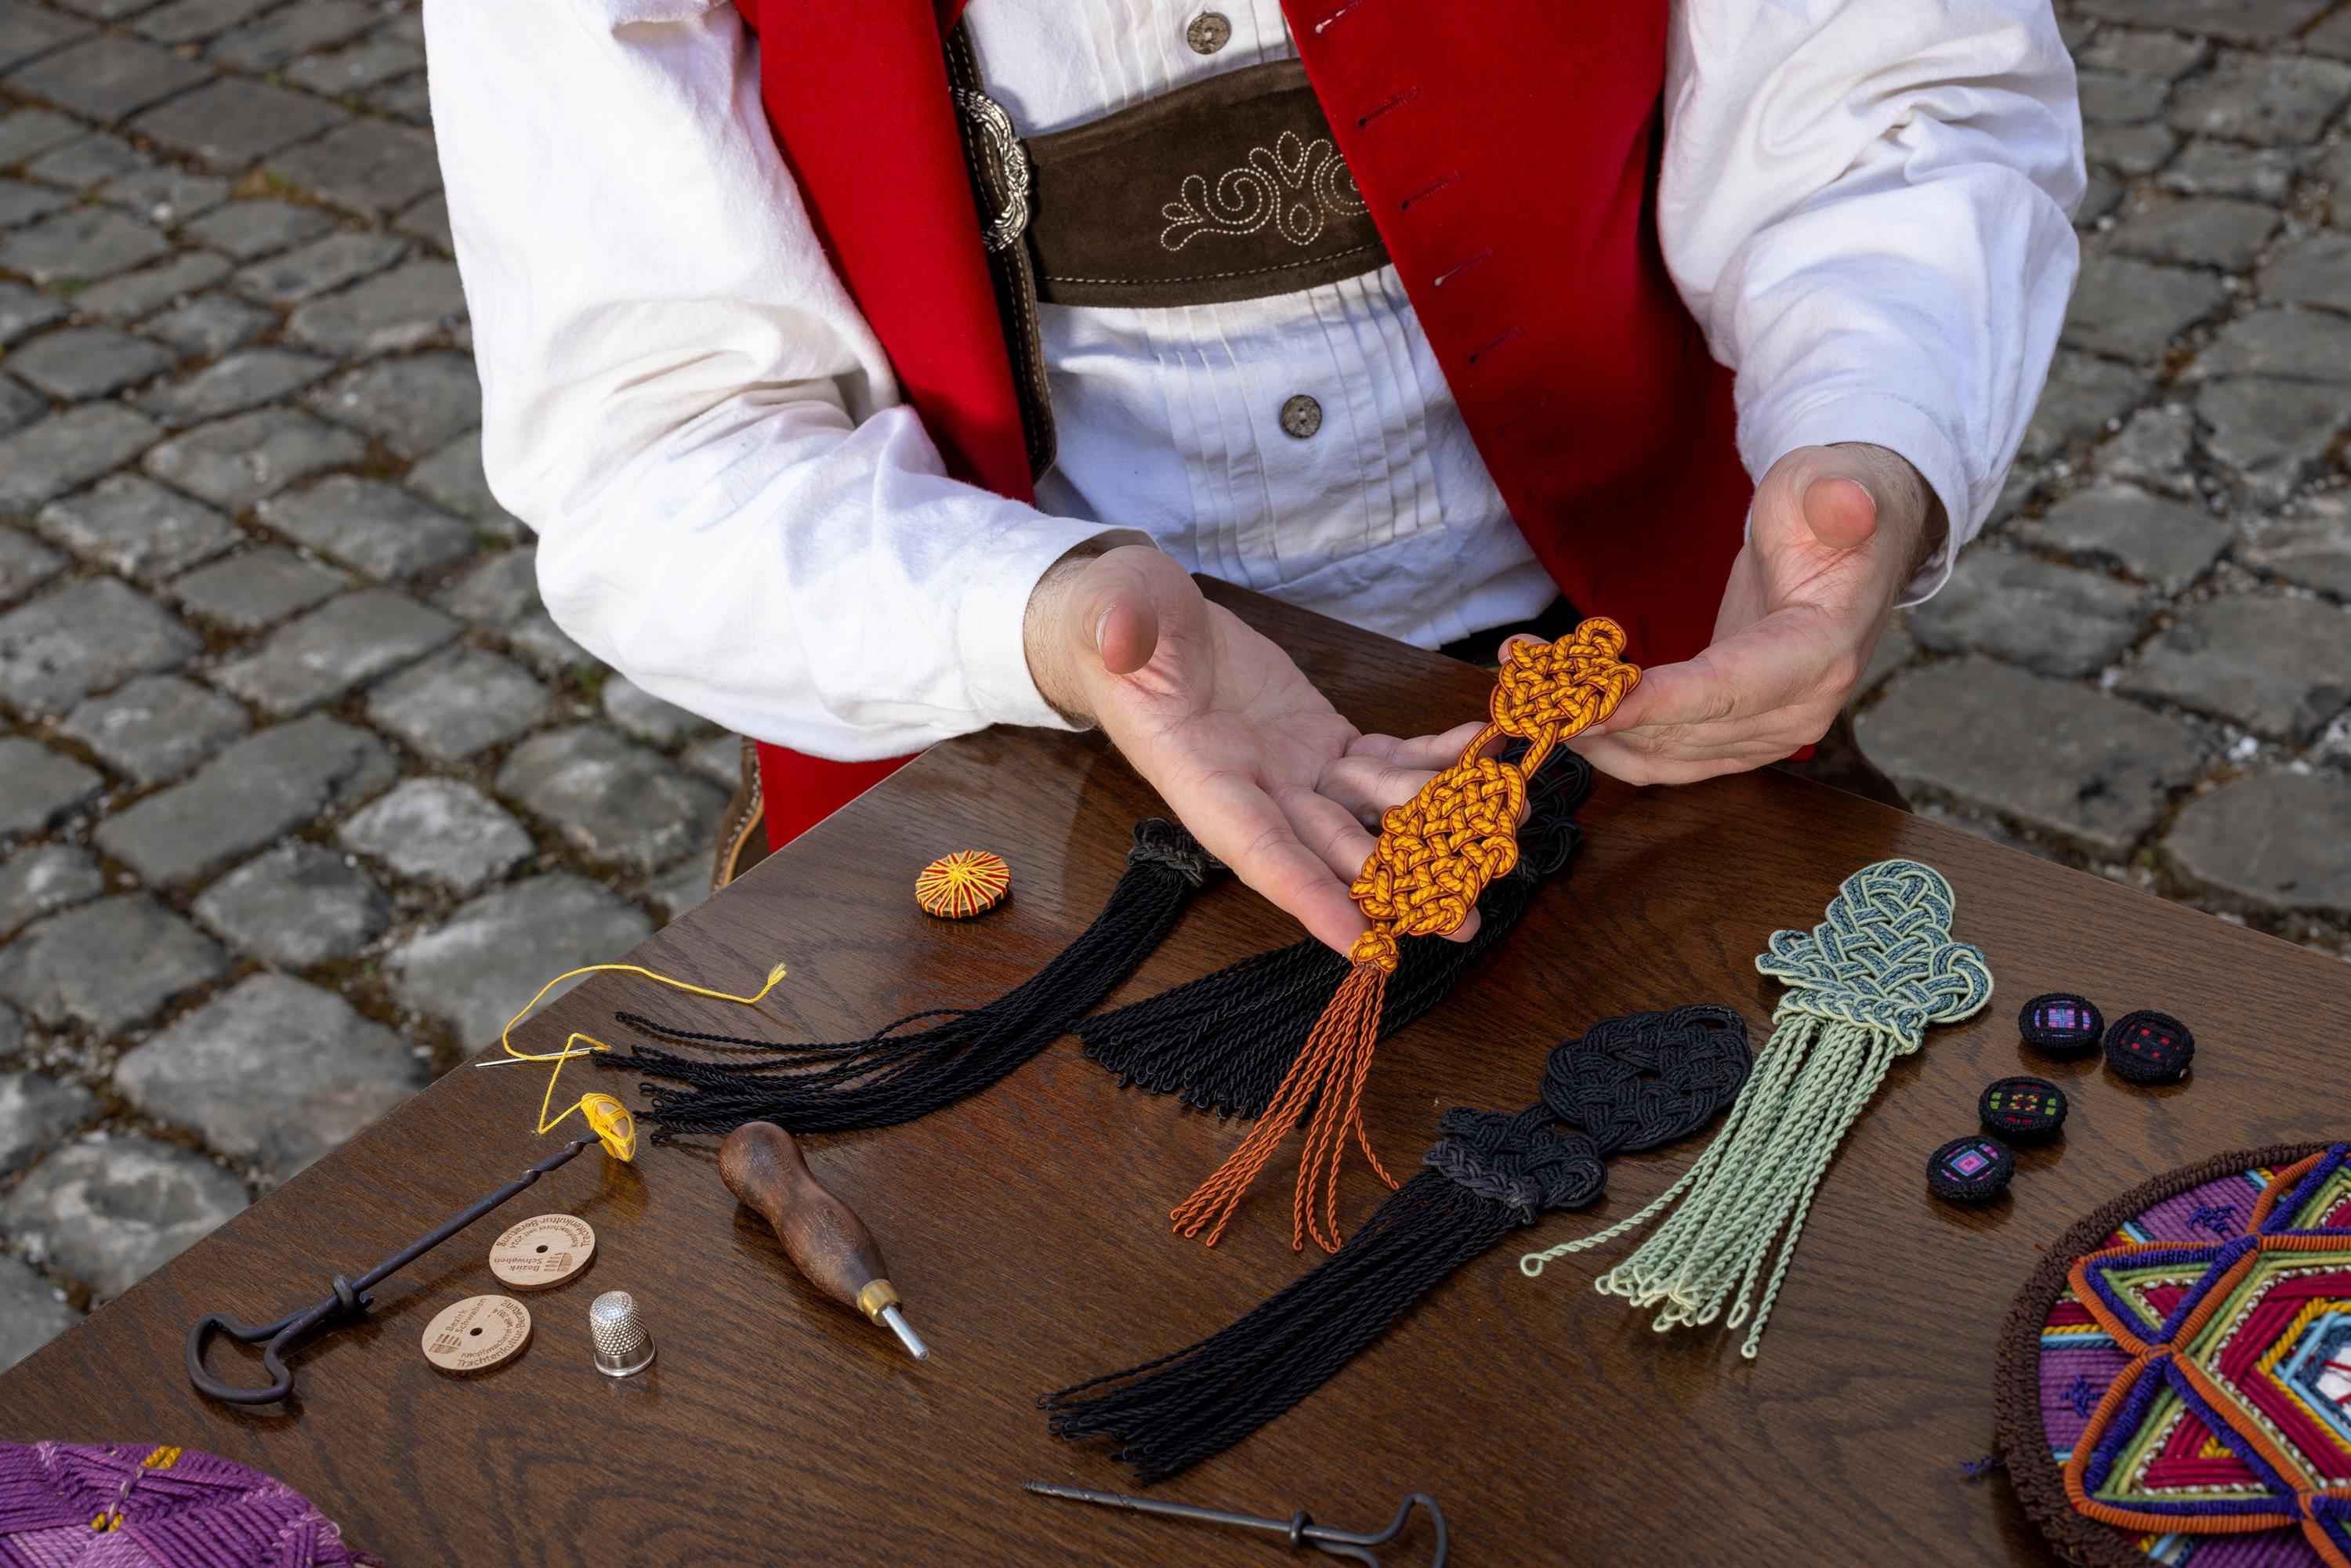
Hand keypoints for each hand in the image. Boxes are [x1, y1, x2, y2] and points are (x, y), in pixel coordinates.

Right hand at [1025, 544, 1479, 953]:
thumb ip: (1121, 628)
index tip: (1363, 945)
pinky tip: (1479, 750)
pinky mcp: (1319, 739)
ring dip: (1432, 825)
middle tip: (1461, 917)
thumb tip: (1119, 637)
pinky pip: (1383, 757)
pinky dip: (1432, 758)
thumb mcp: (1115, 612)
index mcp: (1199, 776)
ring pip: (1369, 808)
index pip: (1257, 850)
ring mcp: (1290, 768)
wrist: (1141, 614)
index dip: (1309, 897)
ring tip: (1498, 838)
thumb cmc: (1119, 619)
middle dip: (1395, 885)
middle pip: (1330, 850)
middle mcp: (1252, 788)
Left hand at [1562, 442, 1944, 784]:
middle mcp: (1800, 709)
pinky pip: (1664, 759)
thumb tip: (1847, 503)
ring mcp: (1769, 733)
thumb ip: (1838, 500)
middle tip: (1525, 685)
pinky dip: (1609, 744)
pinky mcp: (1736, 737)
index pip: (1735, 687)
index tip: (1593, 706)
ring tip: (1525, 692)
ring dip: (1591, 732)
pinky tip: (1560, 715)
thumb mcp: (1832, 487)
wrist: (1846, 545)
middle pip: (1687, 731)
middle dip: (1602, 714)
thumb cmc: (1829, 508)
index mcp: (1823, 652)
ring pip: (1666, 755)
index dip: (1663, 701)